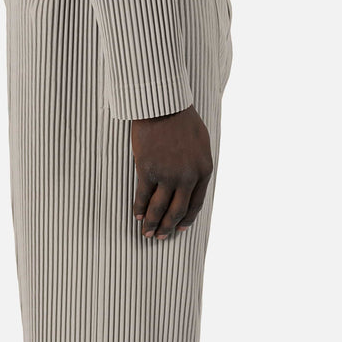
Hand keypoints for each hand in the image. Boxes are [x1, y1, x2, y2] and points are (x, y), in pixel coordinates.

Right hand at [131, 105, 213, 239]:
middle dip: (167, 227)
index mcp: (204, 171)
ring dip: (152, 223)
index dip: (186, 219)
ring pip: (159, 208)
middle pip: (177, 211)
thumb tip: (191, 183)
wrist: (163, 104)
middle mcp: (188, 177)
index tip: (180, 228)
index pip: (196, 204)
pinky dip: (139, 208)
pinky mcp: (148, 170)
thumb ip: (198, 165)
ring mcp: (167, 175)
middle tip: (161, 237)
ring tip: (146, 233)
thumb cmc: (182, 119)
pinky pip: (143, 196)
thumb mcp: (201, 143)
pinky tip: (136, 215)